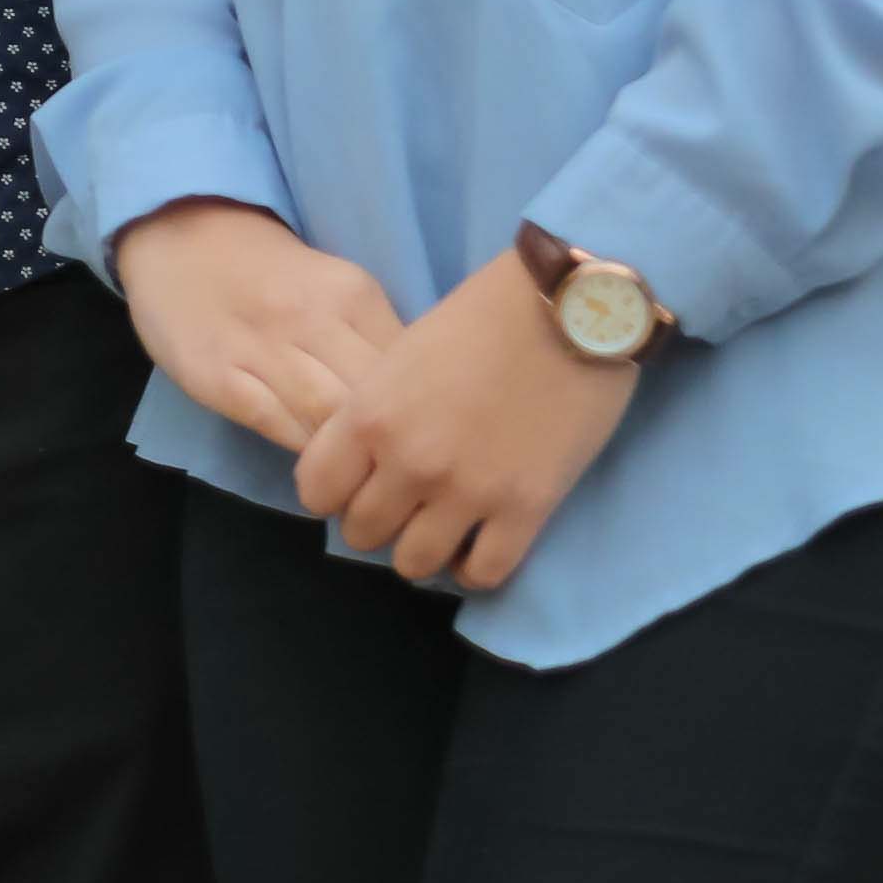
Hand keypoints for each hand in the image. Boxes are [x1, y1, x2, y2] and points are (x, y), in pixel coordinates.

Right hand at [115, 198, 410, 453]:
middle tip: (398, 470)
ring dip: (350, 457)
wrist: (179, 236)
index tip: (423, 435)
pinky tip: (317, 464)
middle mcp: (312, 317)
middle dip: (391, 441)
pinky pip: (277, 426)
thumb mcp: (335, 287)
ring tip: (361, 478)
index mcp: (352, 293)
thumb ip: (374, 337)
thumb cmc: (268, 271)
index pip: (411, 368)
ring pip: (329, 419)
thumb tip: (421, 402)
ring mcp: (261, 348)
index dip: (423, 410)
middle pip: (375, 398)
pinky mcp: (218, 377)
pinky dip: (304, 453)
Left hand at [292, 251, 642, 593]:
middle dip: (377, 521)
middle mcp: (409, 463)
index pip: (315, 491)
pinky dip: (474, 568)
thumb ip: (376, 412)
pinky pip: (482, 574)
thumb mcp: (401, 357)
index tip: (356, 482)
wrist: (566, 308)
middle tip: (403, 503)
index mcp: (369, 417)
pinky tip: (479, 543)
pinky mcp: (526, 510)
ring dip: (422, 550)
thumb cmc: (481, 318)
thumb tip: (365, 459)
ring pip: (414, 564)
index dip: (333, 491)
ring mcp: (468, 492)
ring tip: (440, 527)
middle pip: (362, 533)